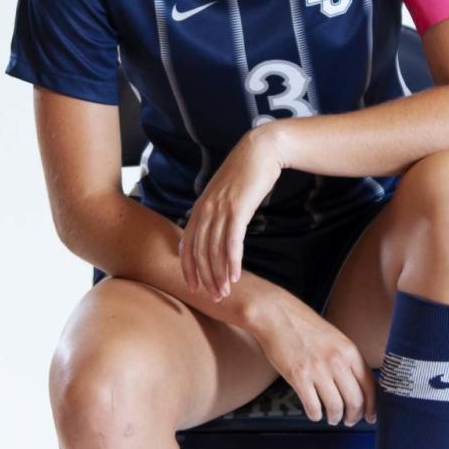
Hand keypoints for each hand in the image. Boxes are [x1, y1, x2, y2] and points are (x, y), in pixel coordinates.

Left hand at [178, 125, 284, 301]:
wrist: (260, 151)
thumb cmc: (245, 175)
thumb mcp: (224, 194)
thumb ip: (215, 212)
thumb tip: (214, 232)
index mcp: (199, 208)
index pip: (187, 244)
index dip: (188, 268)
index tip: (193, 287)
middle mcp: (205, 210)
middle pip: (200, 251)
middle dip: (205, 277)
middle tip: (213, 297)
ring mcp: (220, 209)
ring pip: (214, 250)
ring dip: (219, 274)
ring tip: (224, 292)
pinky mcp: (237, 209)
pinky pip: (232, 241)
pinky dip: (232, 261)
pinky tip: (235, 275)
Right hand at [246, 291, 377, 425]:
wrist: (275, 314)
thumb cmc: (302, 325)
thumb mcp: (334, 338)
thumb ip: (346, 359)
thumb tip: (356, 384)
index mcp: (349, 350)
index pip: (370, 385)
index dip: (372, 406)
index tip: (370, 416)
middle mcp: (337, 361)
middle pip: (355, 400)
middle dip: (354, 416)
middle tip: (349, 420)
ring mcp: (318, 370)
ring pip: (335, 407)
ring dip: (334, 418)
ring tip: (331, 418)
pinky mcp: (299, 377)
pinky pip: (313, 406)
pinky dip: (315, 414)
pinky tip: (314, 413)